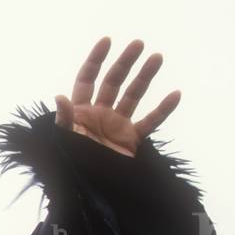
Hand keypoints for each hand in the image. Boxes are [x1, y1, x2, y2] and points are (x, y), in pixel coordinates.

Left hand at [54, 37, 179, 157]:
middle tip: (138, 44)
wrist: (89, 192)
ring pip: (134, 96)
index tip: (107, 41)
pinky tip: (175, 94)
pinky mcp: (131, 140)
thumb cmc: (71, 166)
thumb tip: (59, 97)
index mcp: (81, 112)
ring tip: (157, 57)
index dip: (95, 60)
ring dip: (145, 77)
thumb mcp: (65, 143)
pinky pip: (151, 122)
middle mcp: (100, 114)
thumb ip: (64, 121)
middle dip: (125, 63)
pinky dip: (163, 110)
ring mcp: (117, 126)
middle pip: (113, 81)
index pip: (87, 79)